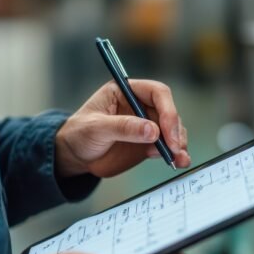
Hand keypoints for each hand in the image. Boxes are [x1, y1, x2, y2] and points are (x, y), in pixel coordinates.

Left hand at [54, 80, 190, 177]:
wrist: (74, 155)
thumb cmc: (79, 134)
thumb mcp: (96, 128)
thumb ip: (123, 127)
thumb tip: (152, 130)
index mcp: (126, 91)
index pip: (156, 93)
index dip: (167, 110)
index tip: (166, 132)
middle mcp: (140, 105)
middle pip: (169, 112)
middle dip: (175, 131)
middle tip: (175, 149)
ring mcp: (146, 124)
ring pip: (172, 129)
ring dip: (178, 144)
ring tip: (179, 160)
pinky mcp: (148, 142)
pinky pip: (167, 146)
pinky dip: (174, 154)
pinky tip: (176, 162)